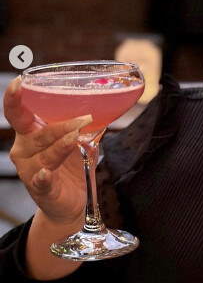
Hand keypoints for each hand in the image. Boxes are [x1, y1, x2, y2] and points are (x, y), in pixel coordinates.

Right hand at [3, 76, 92, 225]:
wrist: (73, 200)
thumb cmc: (73, 164)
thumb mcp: (81, 140)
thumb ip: (87, 125)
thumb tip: (107, 105)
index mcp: (32, 132)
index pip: (18, 113)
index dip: (14, 98)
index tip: (19, 83)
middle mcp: (25, 149)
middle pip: (38, 132)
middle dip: (59, 124)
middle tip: (84, 118)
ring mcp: (30, 169)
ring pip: (45, 153)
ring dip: (61, 144)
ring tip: (76, 136)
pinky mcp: (40, 188)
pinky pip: (41, 180)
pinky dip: (44, 176)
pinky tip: (47, 173)